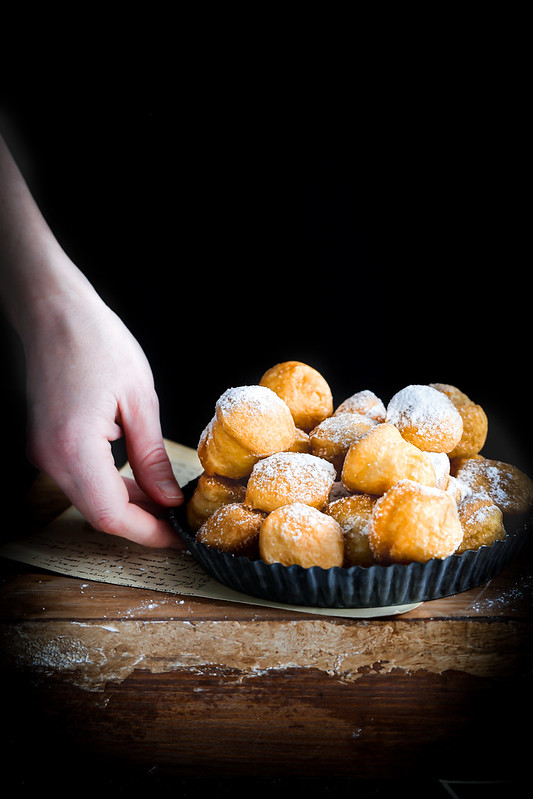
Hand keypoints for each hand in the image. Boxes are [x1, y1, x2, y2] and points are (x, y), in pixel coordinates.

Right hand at [24, 285, 183, 547]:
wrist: (53, 313)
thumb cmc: (97, 342)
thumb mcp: (139, 399)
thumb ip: (152, 456)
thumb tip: (168, 497)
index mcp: (74, 447)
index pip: (111, 514)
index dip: (147, 532)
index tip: (177, 537)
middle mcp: (50, 457)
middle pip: (98, 512)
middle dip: (141, 521)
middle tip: (177, 520)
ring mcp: (42, 451)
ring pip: (88, 498)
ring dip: (126, 504)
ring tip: (164, 499)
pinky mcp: (45, 443)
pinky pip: (80, 478)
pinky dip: (109, 485)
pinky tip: (137, 479)